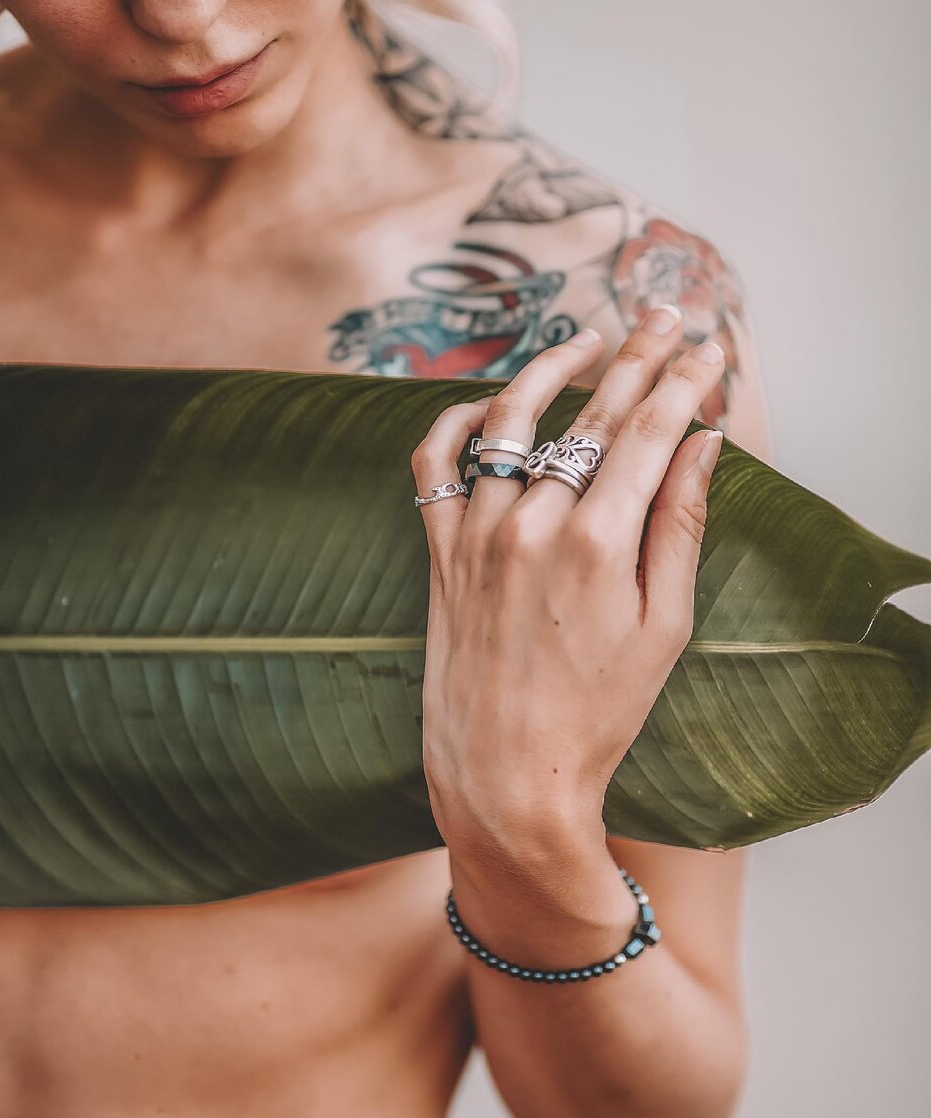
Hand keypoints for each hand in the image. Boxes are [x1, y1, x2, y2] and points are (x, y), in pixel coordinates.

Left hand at [410, 308, 725, 866]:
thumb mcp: (662, 628)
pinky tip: (485, 402)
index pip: (648, 432)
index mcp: (596, 545)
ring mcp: (476, 533)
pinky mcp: (440, 552)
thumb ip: (678, 527)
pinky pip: (433, 463)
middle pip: (590, 414)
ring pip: (510, 419)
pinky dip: (454, 422)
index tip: (709, 347)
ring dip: (551, 369)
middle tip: (667, 318)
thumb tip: (701, 447)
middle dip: (636, 357)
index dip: (683, 380)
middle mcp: (530, 524)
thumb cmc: (596, 714)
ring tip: (586, 341)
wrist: (504, 774)